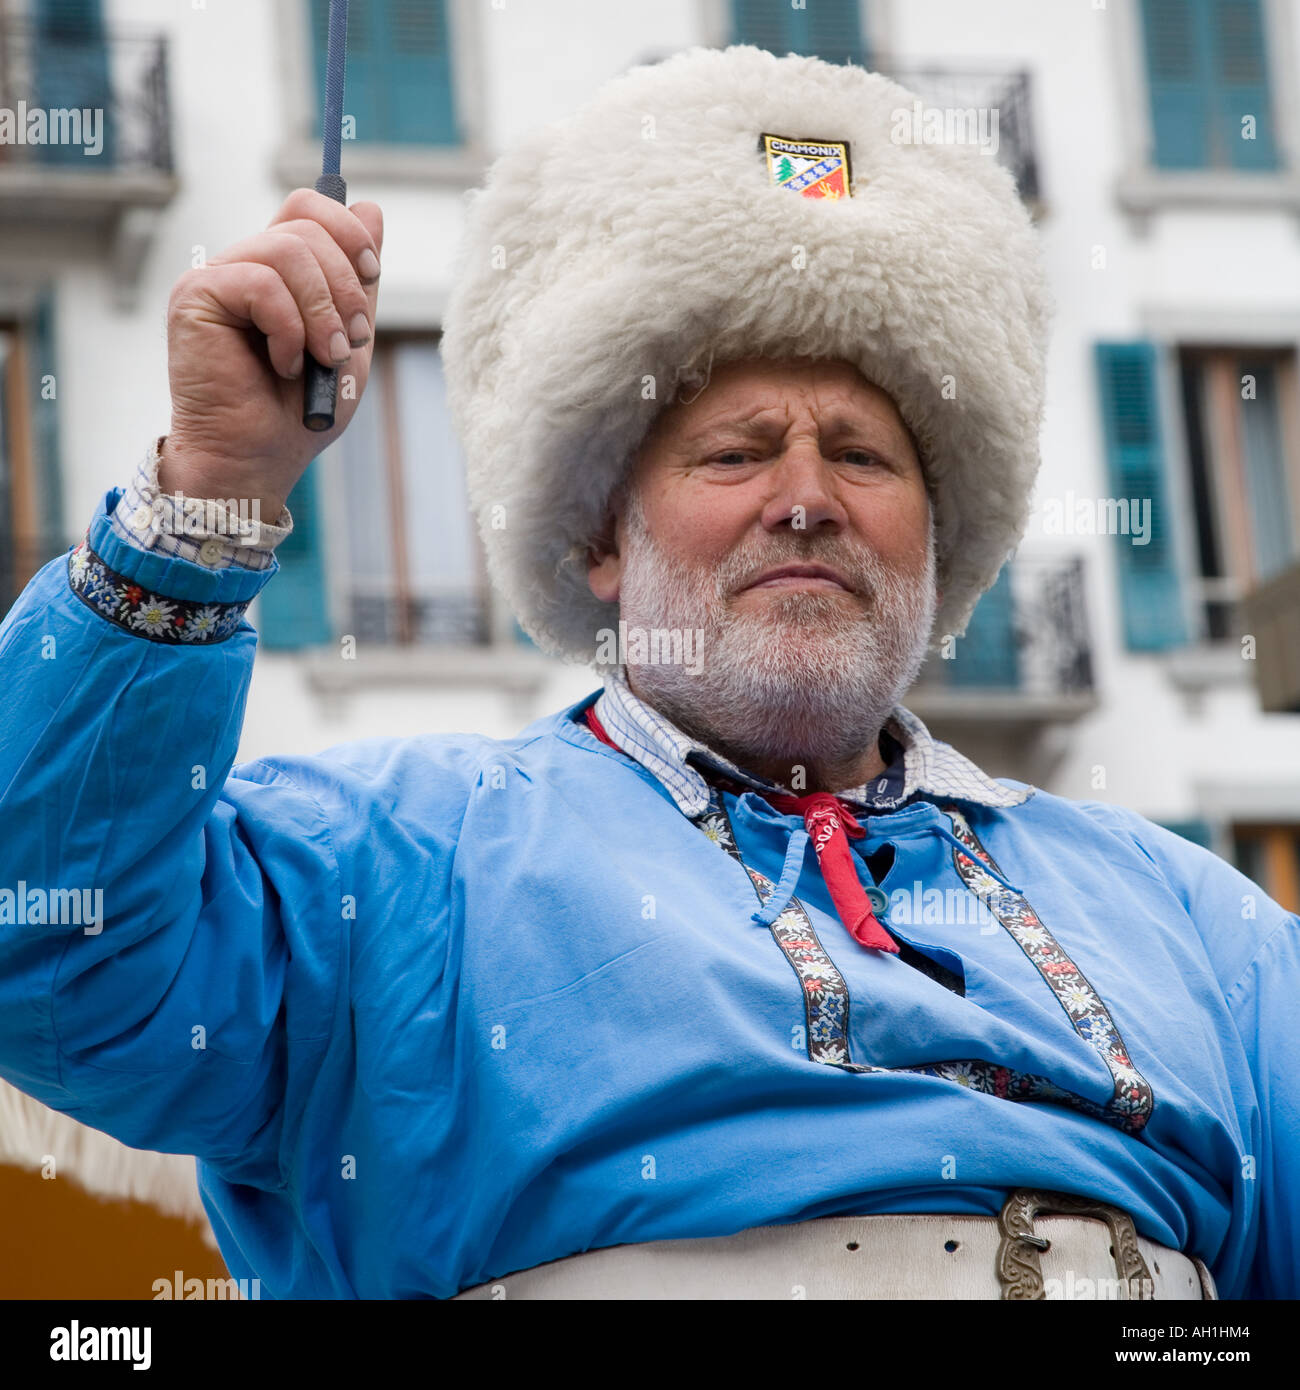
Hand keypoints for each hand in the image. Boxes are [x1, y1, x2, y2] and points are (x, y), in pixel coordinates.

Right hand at [161, 188, 383, 518]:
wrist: (260, 459)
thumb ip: (357, 280)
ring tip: (322, 358)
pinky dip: (289, 328)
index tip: (372, 273)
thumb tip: (370, 208)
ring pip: (286, 249)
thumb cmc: (300, 413)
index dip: (348, 231)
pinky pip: (260, 282)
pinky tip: (285, 364)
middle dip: (345, 286)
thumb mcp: (348, 339)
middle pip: (305, 225)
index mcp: (277, 272)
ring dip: (321, 311)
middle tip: (348, 343)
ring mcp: (216, 278)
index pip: (309, 207)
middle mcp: (243, 265)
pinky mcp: (195, 296)